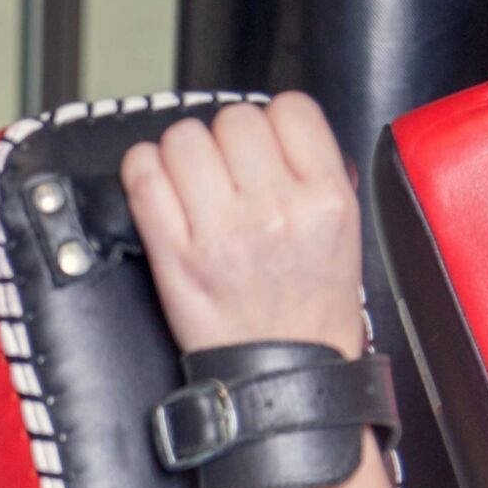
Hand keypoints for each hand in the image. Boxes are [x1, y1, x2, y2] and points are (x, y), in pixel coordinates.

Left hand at [119, 94, 364, 359]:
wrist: (283, 378)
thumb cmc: (310, 310)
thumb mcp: (345, 232)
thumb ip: (315, 174)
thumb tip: (275, 131)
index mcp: (326, 198)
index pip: (292, 109)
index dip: (271, 122)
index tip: (263, 146)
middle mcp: (276, 208)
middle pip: (234, 119)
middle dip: (226, 141)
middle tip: (226, 175)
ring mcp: (222, 230)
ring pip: (185, 137)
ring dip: (183, 153)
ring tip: (193, 184)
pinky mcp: (176, 254)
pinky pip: (144, 177)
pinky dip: (143, 171)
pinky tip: (157, 186)